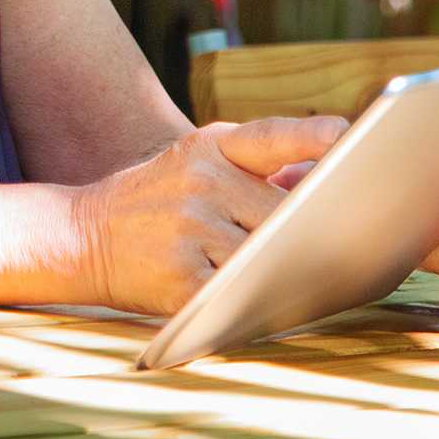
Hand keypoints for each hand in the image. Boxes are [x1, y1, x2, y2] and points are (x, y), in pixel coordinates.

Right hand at [73, 116, 347, 314]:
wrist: (83, 235)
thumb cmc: (157, 202)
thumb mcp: (197, 165)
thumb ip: (259, 171)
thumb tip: (333, 182)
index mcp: (209, 146)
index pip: (272, 136)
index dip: (315, 136)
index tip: (350, 136)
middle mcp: (201, 180)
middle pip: (289, 212)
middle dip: (318, 231)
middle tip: (355, 245)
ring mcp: (191, 228)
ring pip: (273, 257)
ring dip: (297, 272)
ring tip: (321, 281)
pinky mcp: (184, 278)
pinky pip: (246, 294)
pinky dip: (266, 301)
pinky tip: (274, 302)